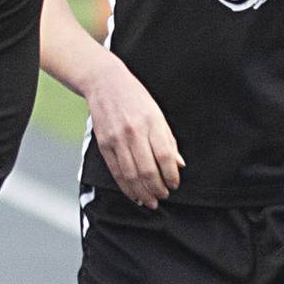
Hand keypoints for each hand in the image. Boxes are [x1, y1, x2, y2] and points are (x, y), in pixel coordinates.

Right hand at [82, 53, 184, 208]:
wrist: (104, 82)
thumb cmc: (135, 97)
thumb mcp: (157, 113)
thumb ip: (168, 140)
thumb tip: (179, 165)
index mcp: (151, 122)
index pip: (165, 157)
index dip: (171, 175)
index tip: (174, 184)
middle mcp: (134, 132)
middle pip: (148, 170)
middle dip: (157, 189)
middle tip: (163, 196)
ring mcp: (117, 139)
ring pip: (131, 175)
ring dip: (142, 192)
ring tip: (150, 201)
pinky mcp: (104, 145)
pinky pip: (116, 172)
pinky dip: (126, 187)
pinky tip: (134, 195)